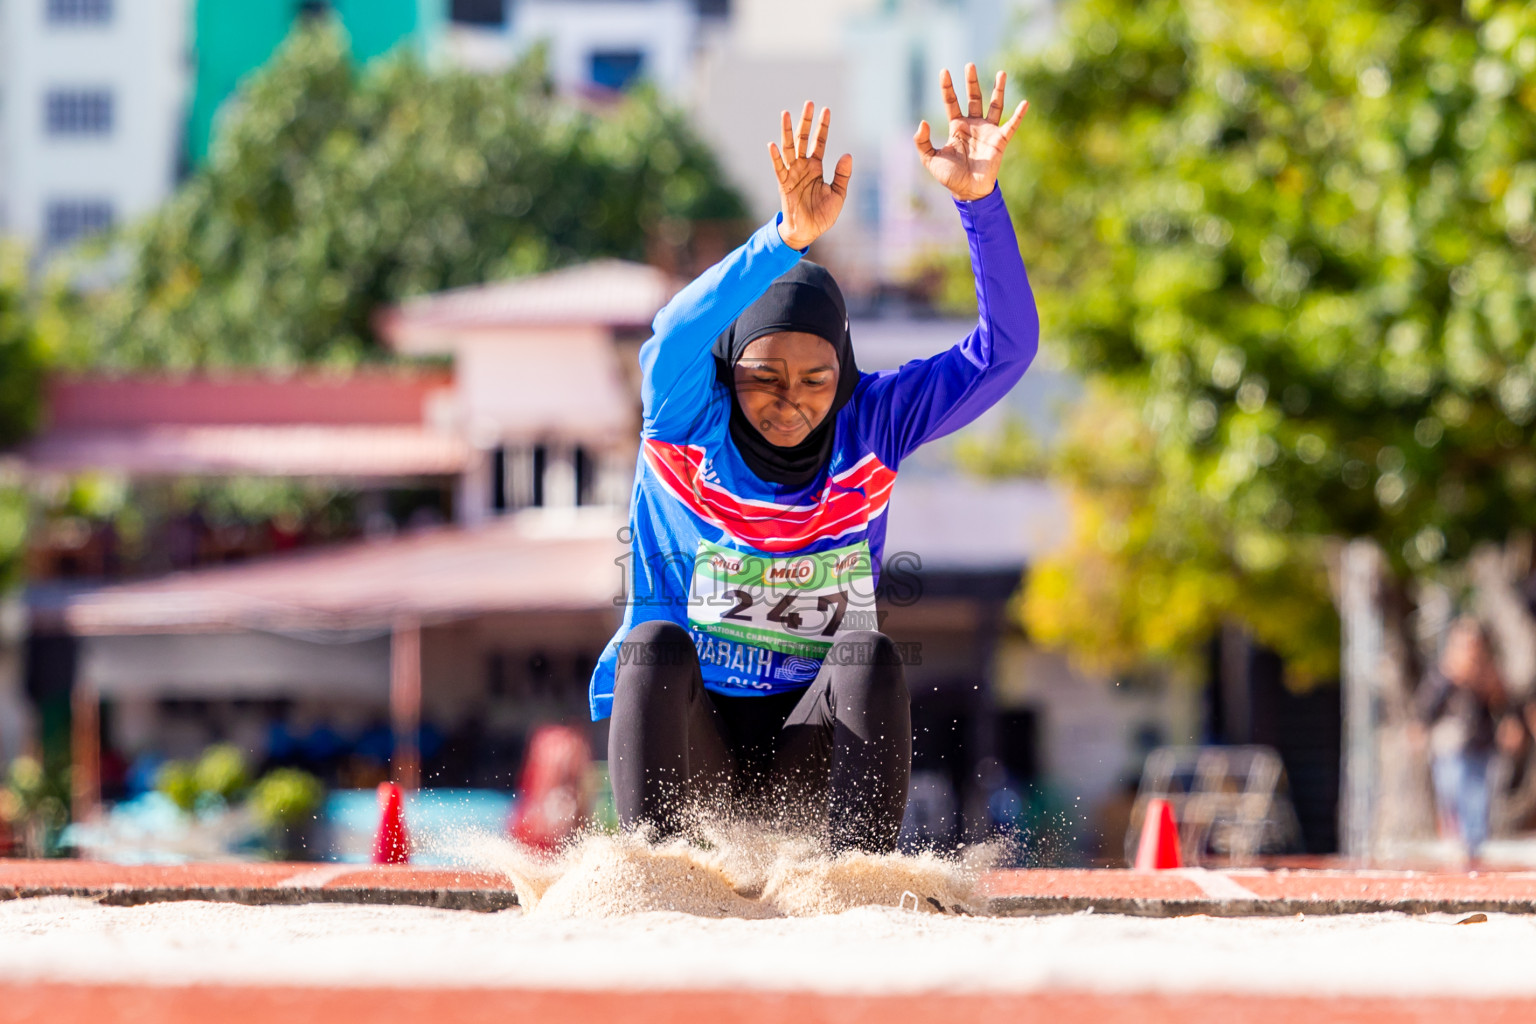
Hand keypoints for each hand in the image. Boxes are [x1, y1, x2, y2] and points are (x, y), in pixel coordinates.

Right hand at [769, 102, 851, 250]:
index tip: (826, 110)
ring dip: (787, 131)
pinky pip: (778, 168)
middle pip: (803, 139)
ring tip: (786, 113)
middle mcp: (803, 167)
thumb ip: (842, 175)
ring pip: (789, 148)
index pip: (820, 142)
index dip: (823, 127)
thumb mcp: (838, 194)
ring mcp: (792, 174)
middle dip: (806, 122)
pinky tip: (772, 144)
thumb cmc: (822, 215)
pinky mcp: (784, 184)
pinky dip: (775, 157)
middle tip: (809, 103)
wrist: (807, 232)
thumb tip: (847, 154)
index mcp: (816, 168)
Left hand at [914, 63, 1027, 201]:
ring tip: (1001, 73)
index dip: (947, 87)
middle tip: (970, 65)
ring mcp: (987, 131)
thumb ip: (922, 142)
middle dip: (971, 82)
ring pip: (994, 105)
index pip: (951, 102)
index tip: (944, 71)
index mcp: (956, 127)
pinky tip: (1025, 103)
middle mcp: (973, 125)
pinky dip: (1018, 115)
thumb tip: (922, 122)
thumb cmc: (949, 176)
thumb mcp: (930, 159)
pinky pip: (1011, 125)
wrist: (968, 192)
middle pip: (973, 97)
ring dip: (997, 90)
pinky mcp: (1000, 140)